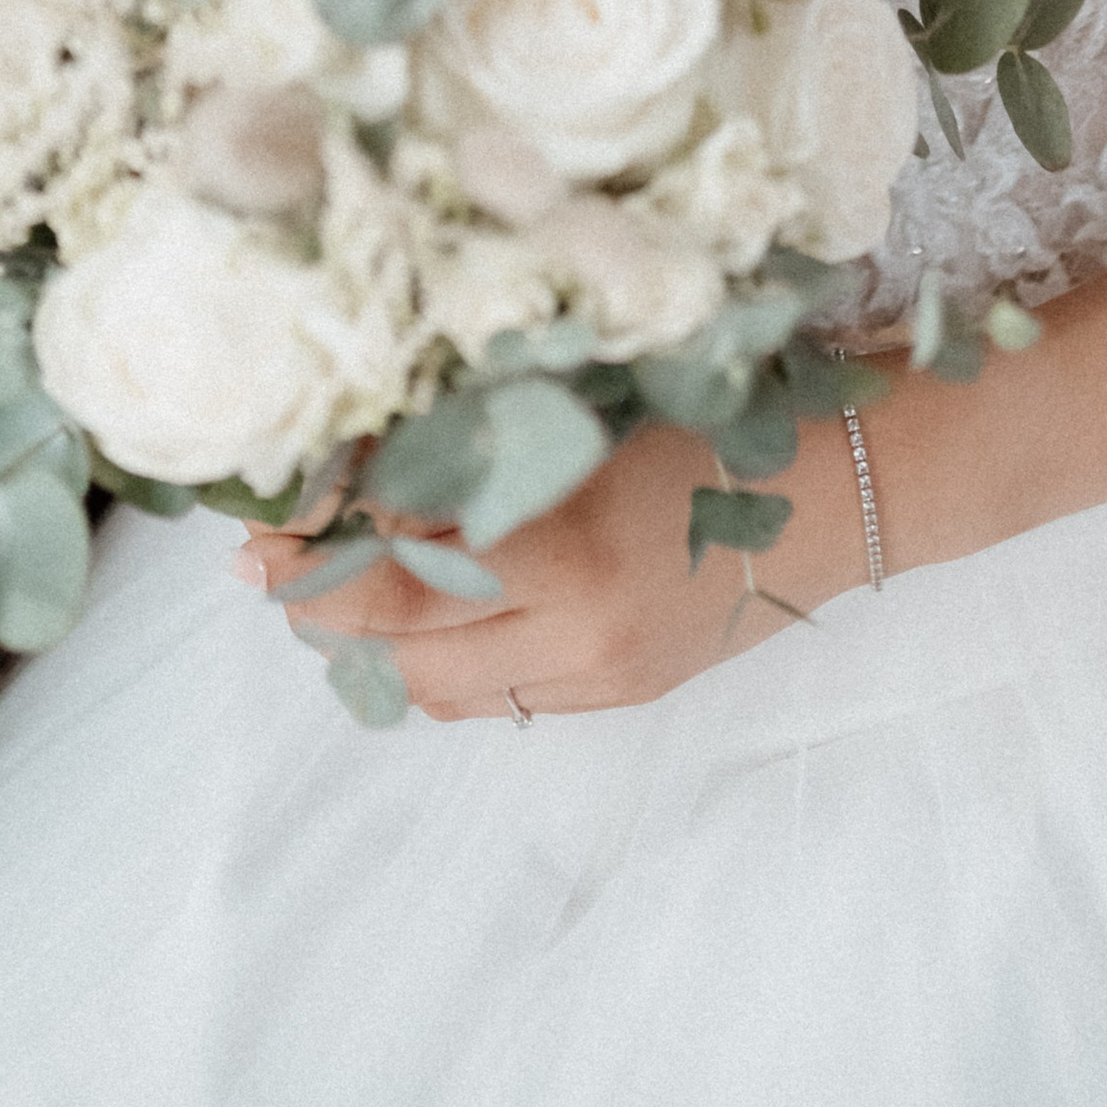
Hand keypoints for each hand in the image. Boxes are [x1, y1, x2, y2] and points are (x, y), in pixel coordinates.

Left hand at [236, 414, 865, 720]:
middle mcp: (574, 631)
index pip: (388, 571)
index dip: (310, 550)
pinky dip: (448, 659)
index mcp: (562, 543)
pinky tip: (433, 612)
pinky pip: (499, 697)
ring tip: (342, 585)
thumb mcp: (585, 409)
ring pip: (438, 690)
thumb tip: (354, 453)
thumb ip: (478, 442)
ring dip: (378, 641)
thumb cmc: (716, 412)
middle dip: (322, 603)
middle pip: (397, 646)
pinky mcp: (620, 696)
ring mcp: (600, 677)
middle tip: (275, 559)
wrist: (845, 487)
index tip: (261, 519)